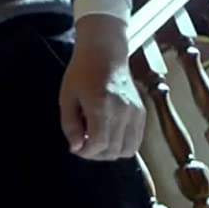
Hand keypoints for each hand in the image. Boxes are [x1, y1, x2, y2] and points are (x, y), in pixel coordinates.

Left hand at [59, 14, 145, 160]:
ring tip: (96, 140)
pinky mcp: (142, 112)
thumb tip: (76, 148)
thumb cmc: (82, 73)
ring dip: (110, 152)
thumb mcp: (67, 97)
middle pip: (113, 151)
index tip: (76, 146)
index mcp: (101, 106)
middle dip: (95, 154)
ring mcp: (135, 112)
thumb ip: (70, 125)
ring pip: (127, 150)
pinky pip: (136, 141)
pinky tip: (109, 135)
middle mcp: (122, 111)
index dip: (85, 152)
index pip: (98, 144)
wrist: (105, 53)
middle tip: (84, 144)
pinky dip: (122, 144)